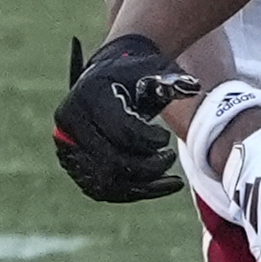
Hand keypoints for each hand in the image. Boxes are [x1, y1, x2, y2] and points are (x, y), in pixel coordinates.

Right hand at [53, 32, 200, 201]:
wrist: (107, 79)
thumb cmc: (134, 74)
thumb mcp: (152, 69)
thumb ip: (171, 80)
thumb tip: (192, 87)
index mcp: (90, 95)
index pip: (121, 130)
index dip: (150, 141)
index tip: (166, 138)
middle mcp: (71, 121)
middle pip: (111, 160)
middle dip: (148, 167)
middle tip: (169, 158)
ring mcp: (68, 144)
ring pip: (105, 180)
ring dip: (143, 186)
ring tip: (170, 179)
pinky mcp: (72, 162)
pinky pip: (100, 188)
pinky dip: (131, 192)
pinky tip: (157, 186)